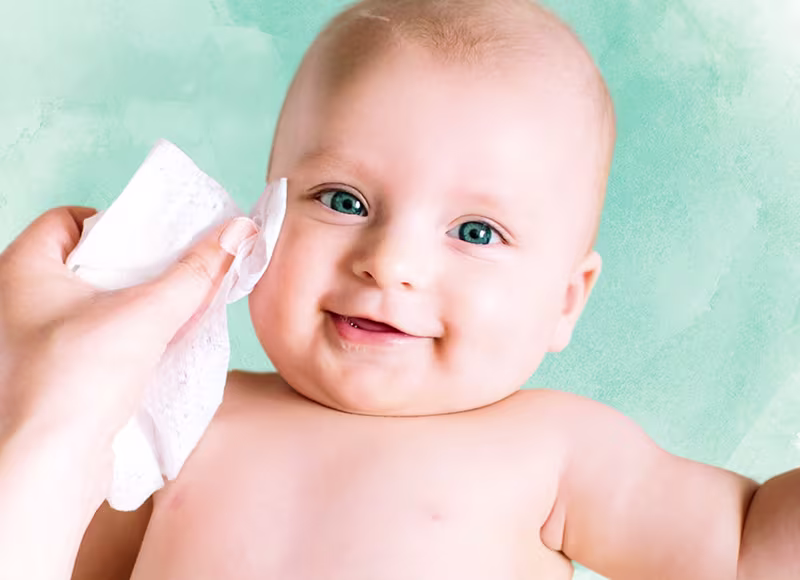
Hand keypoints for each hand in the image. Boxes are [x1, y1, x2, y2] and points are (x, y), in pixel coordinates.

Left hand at [0, 206, 257, 444]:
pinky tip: (159, 346)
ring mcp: (30, 342)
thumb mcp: (147, 314)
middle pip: (86, 263)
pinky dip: (126, 336)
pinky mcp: (51, 376)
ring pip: (92, 305)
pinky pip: (93, 340)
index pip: (67, 220)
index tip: (153, 237)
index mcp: (22, 271)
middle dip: (135, 266)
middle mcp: (17, 303)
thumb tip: (239, 232)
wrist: (51, 467)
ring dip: (135, 304)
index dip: (114, 222)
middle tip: (175, 270)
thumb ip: (197, 272)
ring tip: (175, 308)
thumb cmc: (76, 382)